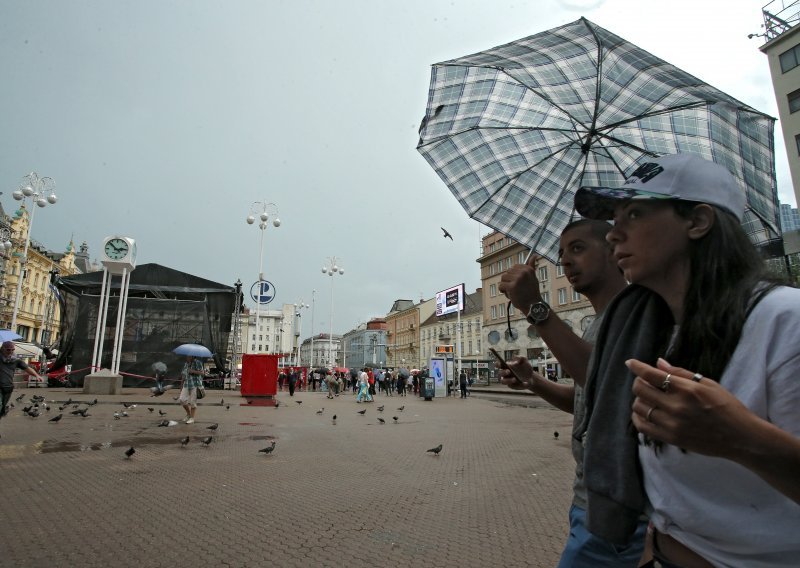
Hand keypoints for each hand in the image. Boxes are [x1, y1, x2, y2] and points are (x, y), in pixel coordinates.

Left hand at [498, 258, 541, 312]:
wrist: (533, 306)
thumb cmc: (532, 292)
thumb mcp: (533, 277)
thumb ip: (531, 266)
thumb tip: (534, 255)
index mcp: (528, 269)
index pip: (514, 267)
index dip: (514, 276)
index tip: (520, 283)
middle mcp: (523, 272)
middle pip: (507, 273)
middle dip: (509, 281)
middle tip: (518, 289)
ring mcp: (517, 279)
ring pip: (503, 278)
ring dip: (506, 286)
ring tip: (514, 292)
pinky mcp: (512, 286)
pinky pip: (501, 285)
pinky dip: (503, 291)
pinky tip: (510, 294)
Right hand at [498, 356, 541, 392]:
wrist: (531, 376)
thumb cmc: (526, 367)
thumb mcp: (525, 361)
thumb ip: (521, 357)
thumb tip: (515, 358)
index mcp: (506, 366)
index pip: (498, 365)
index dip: (497, 364)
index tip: (499, 364)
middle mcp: (505, 374)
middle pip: (500, 373)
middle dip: (503, 372)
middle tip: (509, 371)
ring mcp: (508, 381)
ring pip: (503, 382)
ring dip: (508, 380)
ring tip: (515, 379)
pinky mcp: (513, 386)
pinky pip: (514, 387)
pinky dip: (519, 385)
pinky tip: (525, 383)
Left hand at [629, 357, 760, 458]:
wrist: (741, 437)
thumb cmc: (727, 407)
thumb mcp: (708, 384)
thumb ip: (681, 373)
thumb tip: (658, 362)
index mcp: (686, 389)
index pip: (652, 375)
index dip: (637, 367)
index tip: (630, 363)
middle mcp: (676, 406)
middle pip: (640, 390)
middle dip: (639, 382)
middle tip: (646, 382)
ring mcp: (672, 424)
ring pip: (639, 407)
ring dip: (640, 400)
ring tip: (649, 398)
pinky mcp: (671, 438)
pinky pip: (642, 427)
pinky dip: (638, 418)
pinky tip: (645, 413)